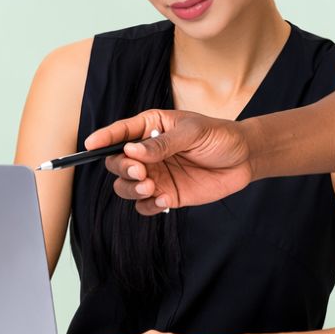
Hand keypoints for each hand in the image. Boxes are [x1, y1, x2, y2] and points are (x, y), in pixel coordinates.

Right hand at [87, 110, 253, 214]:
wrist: (244, 159)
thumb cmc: (219, 136)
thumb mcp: (192, 132)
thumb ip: (163, 143)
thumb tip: (132, 151)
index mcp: (150, 127)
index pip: (120, 133)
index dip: (103, 139)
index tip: (90, 146)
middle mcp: (147, 153)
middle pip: (117, 163)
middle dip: (122, 169)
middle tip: (140, 172)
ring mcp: (155, 175)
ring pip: (126, 186)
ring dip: (132, 189)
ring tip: (151, 187)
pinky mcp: (166, 195)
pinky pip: (145, 206)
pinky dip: (148, 206)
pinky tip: (164, 200)